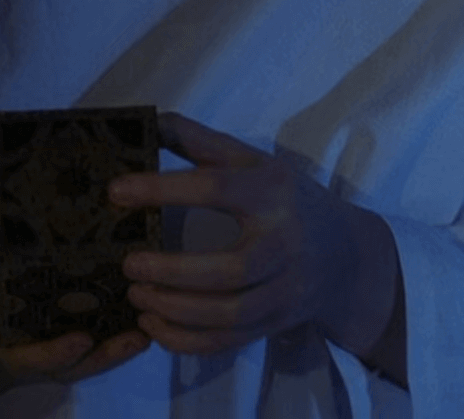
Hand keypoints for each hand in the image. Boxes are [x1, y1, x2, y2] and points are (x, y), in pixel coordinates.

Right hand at [0, 168, 151, 398]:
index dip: (55, 351)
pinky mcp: (34, 354)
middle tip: (141, 329)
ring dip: (111, 354)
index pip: (25, 352)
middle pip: (66, 364)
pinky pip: (72, 359)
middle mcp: (16, 352)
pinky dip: (100, 350)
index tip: (81, 336)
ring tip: (146, 331)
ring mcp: (28, 357)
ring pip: (75, 367)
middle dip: (104, 353)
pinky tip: (131, 327)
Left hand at [106, 112, 372, 355]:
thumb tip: (149, 122)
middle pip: (231, 269)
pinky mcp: (274, 324)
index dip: (162, 189)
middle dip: (173, 271)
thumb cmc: (288, 199)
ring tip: (135, 294)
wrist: (348, 256)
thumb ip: (200, 142)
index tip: (115, 192)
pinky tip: (153, 324)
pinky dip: (186, 340)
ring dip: (175, 309)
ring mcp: (284, 290)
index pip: (215, 187)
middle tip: (128, 264)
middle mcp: (284, 243)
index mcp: (272, 192)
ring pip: (230, 314)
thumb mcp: (253, 161)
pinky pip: (227, 341)